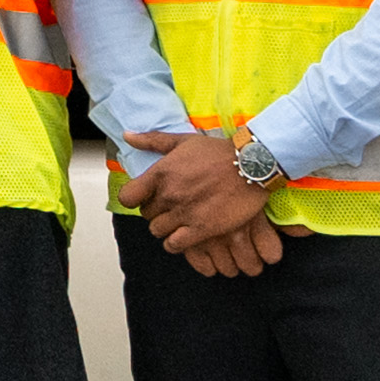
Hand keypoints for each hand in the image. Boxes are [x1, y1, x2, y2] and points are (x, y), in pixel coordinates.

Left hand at [130, 119, 282, 277]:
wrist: (251, 166)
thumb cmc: (219, 152)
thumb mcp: (184, 140)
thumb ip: (153, 140)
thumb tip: (127, 136)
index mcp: (161, 173)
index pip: (127, 197)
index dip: (135, 199)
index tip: (147, 197)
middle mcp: (169, 194)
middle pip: (146, 215)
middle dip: (156, 212)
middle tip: (171, 208)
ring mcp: (184, 213)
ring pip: (158, 231)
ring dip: (166, 228)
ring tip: (179, 221)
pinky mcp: (201, 229)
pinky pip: (174, 245)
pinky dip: (176, 243)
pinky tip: (185, 235)